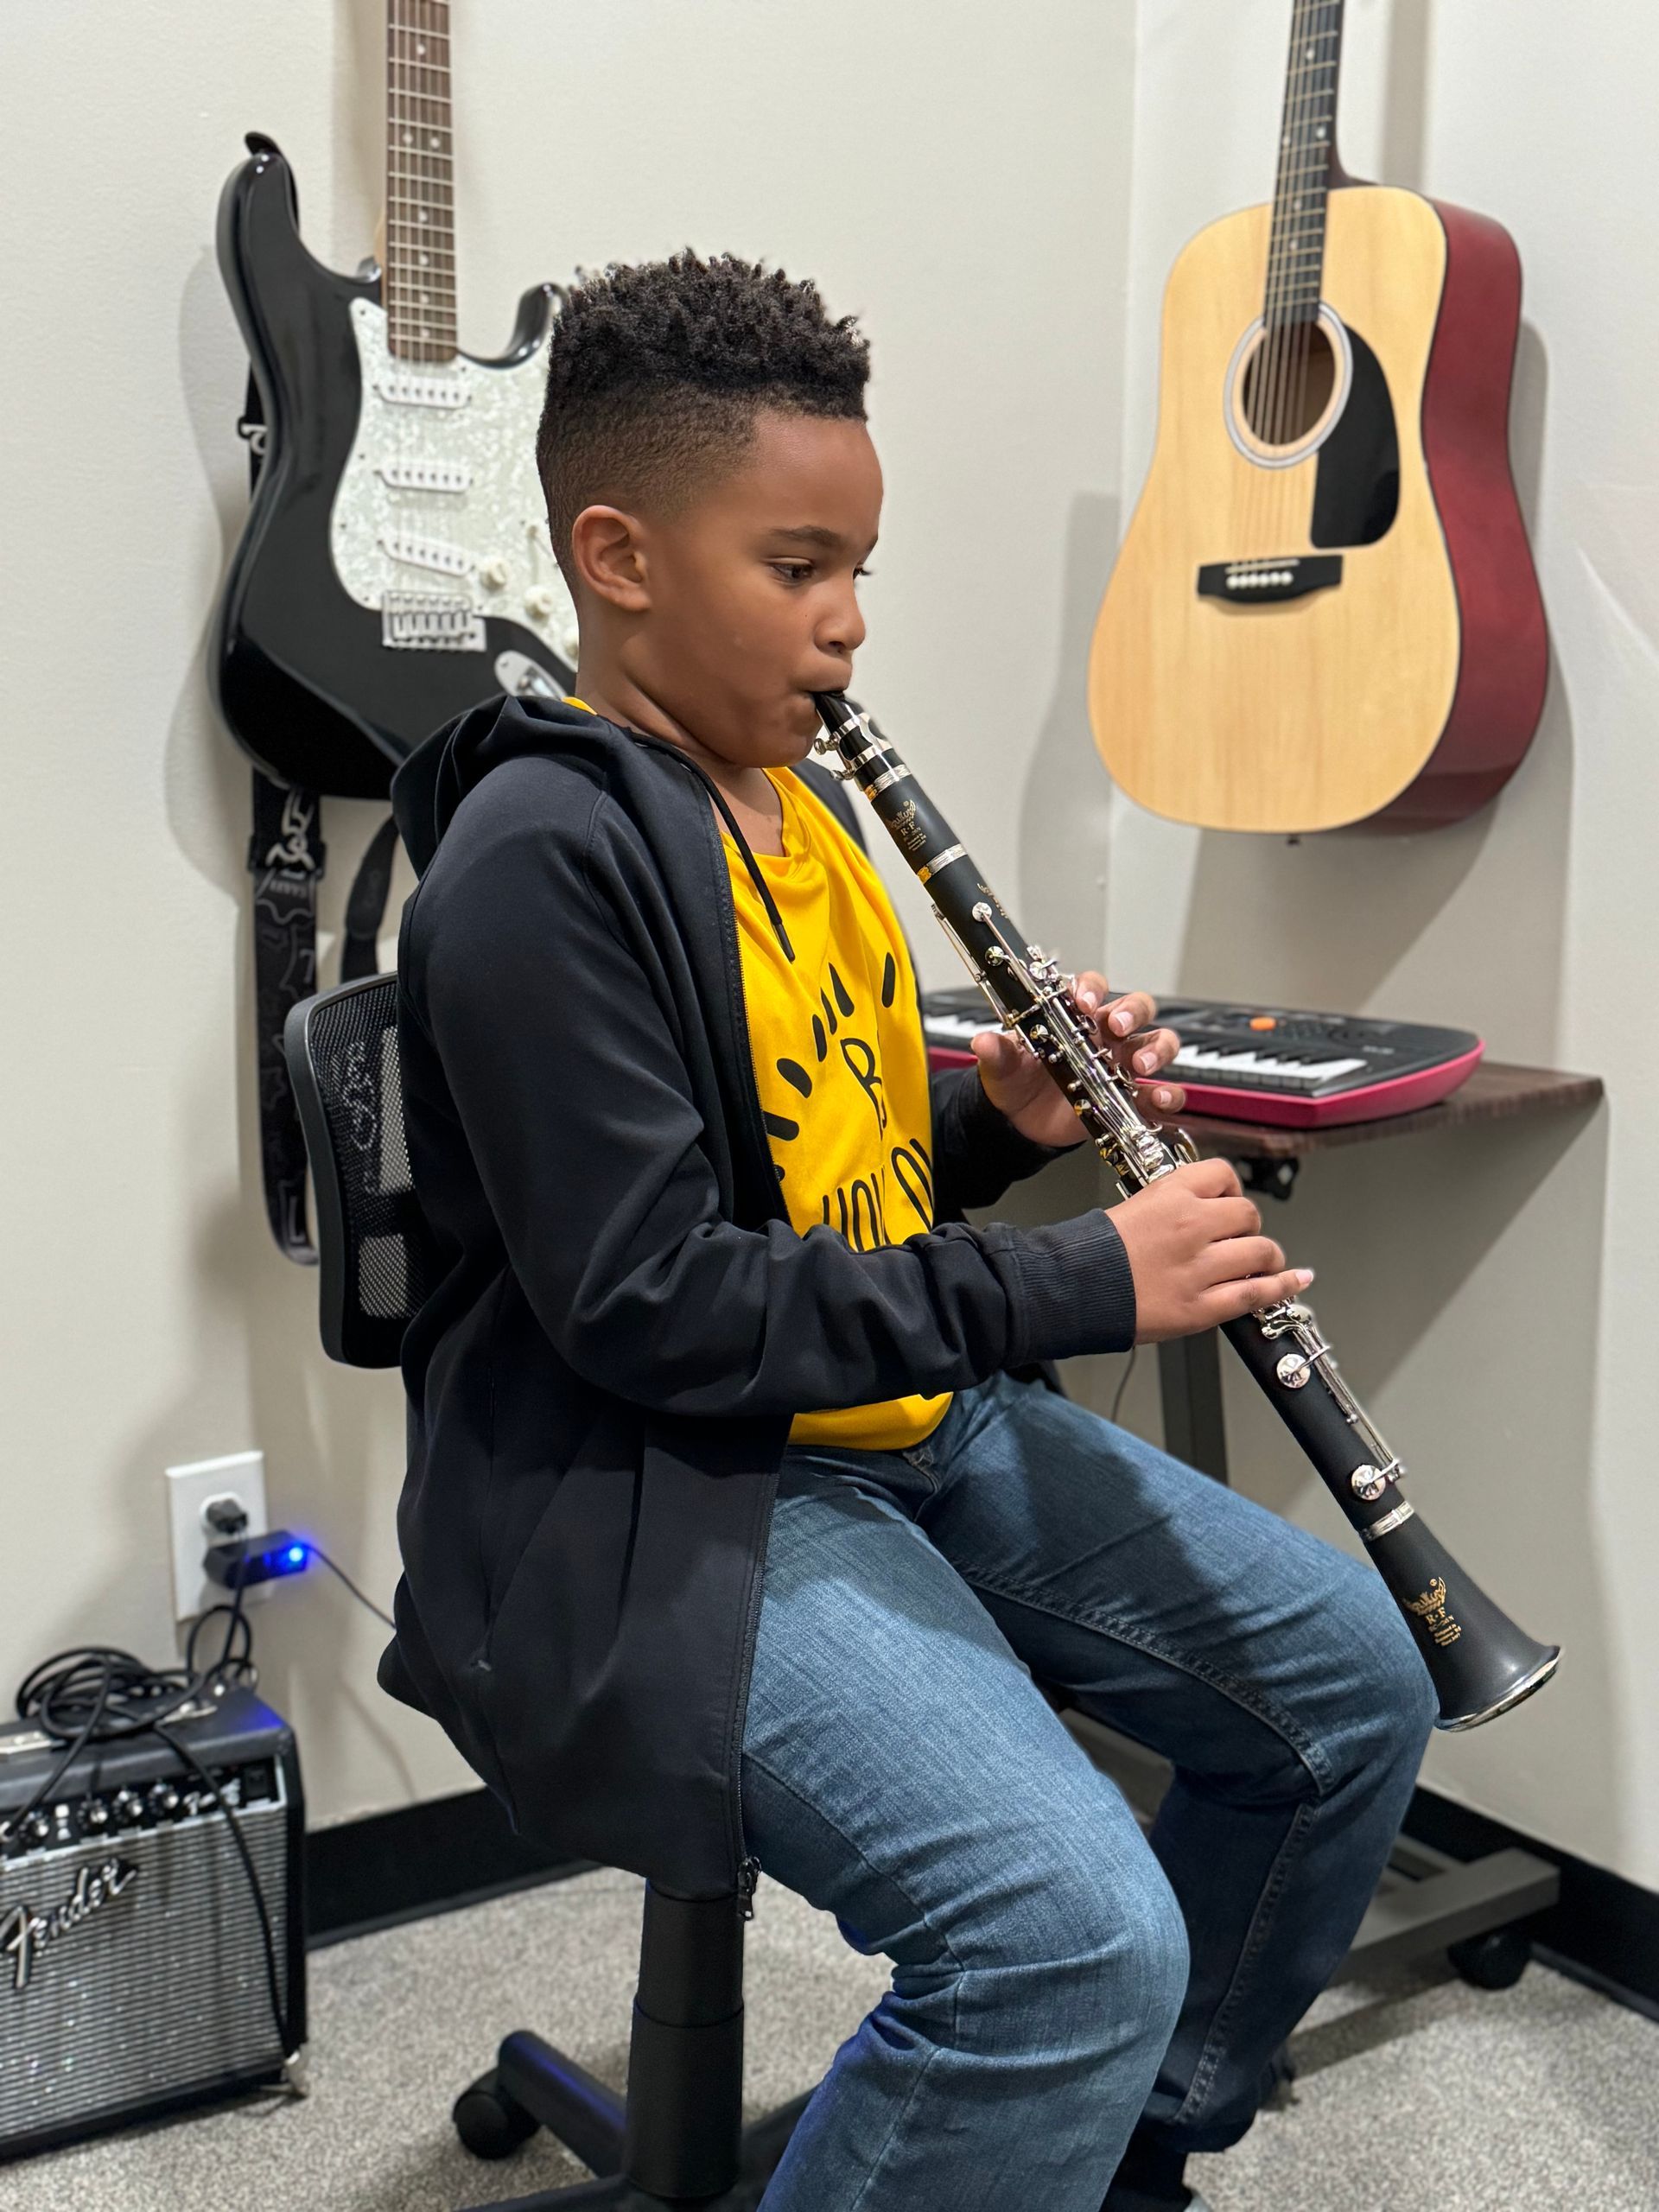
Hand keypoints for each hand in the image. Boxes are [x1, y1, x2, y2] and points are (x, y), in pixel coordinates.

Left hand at [972, 973, 1185, 1149]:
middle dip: (1132, 1013)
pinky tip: (1158, 1101)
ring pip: (1157, 1042)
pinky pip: (1161, 1092)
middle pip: (1136, 1008)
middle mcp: (1104, 1036)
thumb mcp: (1002, 1067)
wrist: (1019, 1124)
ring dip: (1156, 1049)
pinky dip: (1167, 1096)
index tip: (1083, 1002)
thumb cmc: (1016, 1081)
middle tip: (1118, 1027)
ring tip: (1141, 1065)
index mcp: (1074, 1018)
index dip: (1091, 989)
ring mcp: (1121, 1064)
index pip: (1091, 988)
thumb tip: (982, 1042)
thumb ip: (997, 1053)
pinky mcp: (1130, 1097)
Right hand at [1111, 1158, 1314, 1343]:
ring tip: (1263, 1263)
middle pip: (1248, 1213)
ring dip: (1268, 1257)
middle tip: (1238, 1238)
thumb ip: (1172, 1203)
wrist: (1072, 1288)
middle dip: (1249, 1226)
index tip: (1228, 1202)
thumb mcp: (1132, 1206)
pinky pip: (1257, 1293)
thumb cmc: (1094, 1252)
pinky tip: (1298, 1280)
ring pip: (1262, 1251)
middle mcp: (1191, 1226)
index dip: (1231, 1190)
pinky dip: (1284, 1286)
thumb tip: (1205, 1207)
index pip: (1224, 1175)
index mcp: (1171, 1195)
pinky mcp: (1202, 1307)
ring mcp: (1200, 1268)